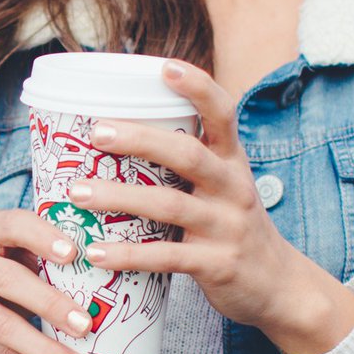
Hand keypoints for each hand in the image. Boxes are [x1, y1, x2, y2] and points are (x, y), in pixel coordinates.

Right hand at [0, 208, 94, 353]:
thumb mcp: (14, 255)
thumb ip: (46, 257)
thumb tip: (112, 274)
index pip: (12, 224)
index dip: (42, 237)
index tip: (74, 254)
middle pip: (6, 279)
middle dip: (49, 303)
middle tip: (86, 325)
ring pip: (3, 327)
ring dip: (46, 350)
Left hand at [68, 60, 353, 353]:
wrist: (278, 286)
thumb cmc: (229, 227)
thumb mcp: (220, 187)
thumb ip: (184, 163)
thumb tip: (118, 132)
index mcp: (231, 162)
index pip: (222, 113)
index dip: (197, 88)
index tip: (163, 67)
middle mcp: (233, 188)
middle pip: (187, 154)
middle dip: (140, 140)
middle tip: (95, 132)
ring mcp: (227, 227)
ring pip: (169, 205)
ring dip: (118, 197)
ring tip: (75, 193)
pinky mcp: (218, 265)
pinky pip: (167, 257)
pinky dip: (128, 255)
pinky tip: (95, 252)